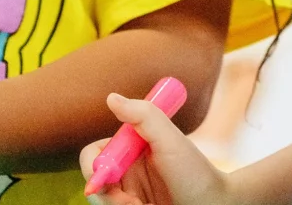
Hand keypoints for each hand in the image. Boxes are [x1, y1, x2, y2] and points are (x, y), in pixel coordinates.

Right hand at [80, 93, 231, 204]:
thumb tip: (111, 97)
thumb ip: (143, 116)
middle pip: (96, 183)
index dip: (96, 168)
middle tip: (129, 203)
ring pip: (105, 201)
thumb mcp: (171, 140)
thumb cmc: (196, 173)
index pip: (95, 154)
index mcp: (131, 148)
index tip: (106, 182)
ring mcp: (130, 193)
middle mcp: (127, 170)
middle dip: (108, 196)